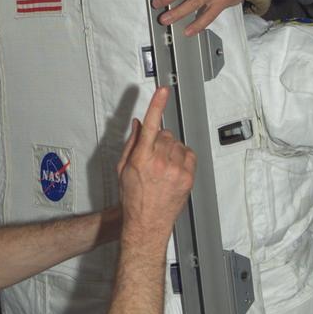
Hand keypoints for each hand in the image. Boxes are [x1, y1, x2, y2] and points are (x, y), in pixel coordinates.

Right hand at [117, 87, 195, 242]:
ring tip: (163, 167)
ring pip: (177, 144)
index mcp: (141, 158)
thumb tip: (139, 125)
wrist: (147, 223)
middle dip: (159, 141)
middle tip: (153, 157)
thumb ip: (132, 143)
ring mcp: (175, 170)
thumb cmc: (133, 198)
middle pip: (165, 134)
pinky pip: (189, 154)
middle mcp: (159, 162)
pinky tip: (174, 169)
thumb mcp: (123, 169)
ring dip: (171, 150)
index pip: (150, 125)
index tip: (162, 91)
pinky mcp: (187, 177)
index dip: (157, 105)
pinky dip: (183, 157)